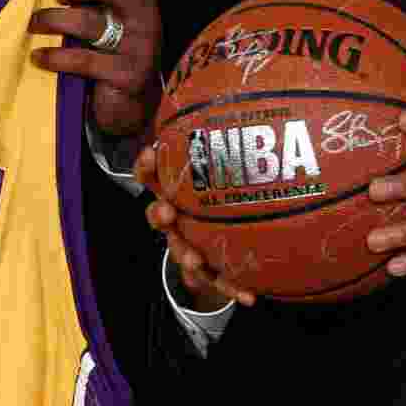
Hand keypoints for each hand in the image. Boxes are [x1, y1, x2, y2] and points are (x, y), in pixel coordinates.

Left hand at [29, 0, 161, 137]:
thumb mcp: (109, 15)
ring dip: (54, 19)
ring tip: (35, 24)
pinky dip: (56, 56)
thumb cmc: (111, 50)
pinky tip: (39, 57)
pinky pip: (85, 60)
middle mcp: (147, 16)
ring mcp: (140, 46)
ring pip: (92, 22)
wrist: (132, 103)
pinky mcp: (128, 75)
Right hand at [136, 143, 255, 308]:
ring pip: (179, 251)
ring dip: (185, 256)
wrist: (215, 244)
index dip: (147, 167)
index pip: (151, 176)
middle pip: (157, 216)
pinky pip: (216, 280)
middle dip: (159, 214)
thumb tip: (258, 108)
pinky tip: (250, 297)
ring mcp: (186, 245)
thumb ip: (228, 145)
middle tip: (168, 213)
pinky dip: (231, 288)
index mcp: (172, 191)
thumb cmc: (218, 193)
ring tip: (195, 261)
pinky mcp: (205, 271)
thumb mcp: (217, 169)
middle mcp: (173, 217)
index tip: (150, 155)